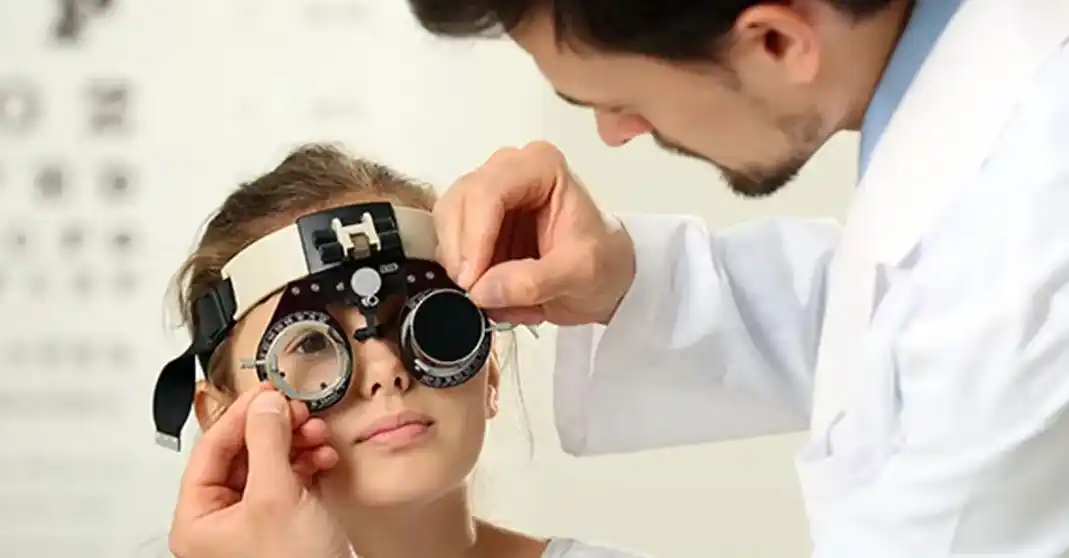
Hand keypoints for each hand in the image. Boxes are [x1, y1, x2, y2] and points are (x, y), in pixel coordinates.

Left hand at [168, 386, 349, 557]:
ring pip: (269, 461)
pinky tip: (322, 455)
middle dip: (275, 428)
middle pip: (243, 452)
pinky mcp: (284, 521)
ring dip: (295, 442)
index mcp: (198, 519)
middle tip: (296, 410)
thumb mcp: (277, 496)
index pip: (210, 448)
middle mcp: (221, 520)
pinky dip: (307, 461)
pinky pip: (289, 477)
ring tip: (314, 432)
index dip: (240, 415)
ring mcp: (254, 521)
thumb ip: (268, 442)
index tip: (266, 392)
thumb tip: (264, 405)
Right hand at [435, 141, 635, 325]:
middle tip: (477, 292)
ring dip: (463, 265)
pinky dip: (466, 273)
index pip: (488, 192)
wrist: (606, 276)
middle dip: (462, 253)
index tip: (472, 280)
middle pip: (458, 204)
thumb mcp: (579, 274)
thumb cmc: (602, 262)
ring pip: (447, 224)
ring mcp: (488, 193)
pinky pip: (450, 245)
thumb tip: (482, 289)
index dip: (473, 237)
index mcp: (540, 166)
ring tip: (498, 295)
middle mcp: (508, 170)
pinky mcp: (476, 221)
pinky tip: (496, 290)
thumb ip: (532, 282)